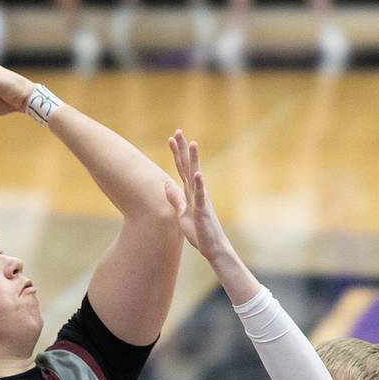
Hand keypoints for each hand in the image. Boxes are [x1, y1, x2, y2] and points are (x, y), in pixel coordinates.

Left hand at [166, 130, 234, 262]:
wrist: (212, 247)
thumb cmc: (199, 231)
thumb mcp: (181, 212)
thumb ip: (175, 197)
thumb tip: (166, 182)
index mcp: (190, 192)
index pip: (182, 169)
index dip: (177, 154)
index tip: (172, 138)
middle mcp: (196, 192)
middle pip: (188, 167)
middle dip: (183, 150)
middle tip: (178, 132)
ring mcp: (201, 200)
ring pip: (196, 176)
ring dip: (194, 160)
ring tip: (192, 144)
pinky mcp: (203, 211)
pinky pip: (201, 196)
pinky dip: (199, 184)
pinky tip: (197, 173)